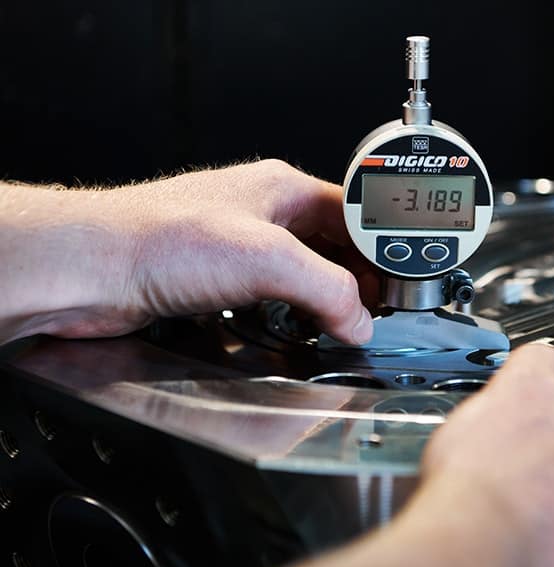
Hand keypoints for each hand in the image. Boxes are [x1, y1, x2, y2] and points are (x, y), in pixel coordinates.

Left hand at [0, 160, 375, 344]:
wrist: (91, 271)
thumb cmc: (159, 240)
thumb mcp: (266, 259)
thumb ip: (327, 289)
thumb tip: (360, 318)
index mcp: (282, 189)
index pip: (354, 214)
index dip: (382, 247)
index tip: (400, 281)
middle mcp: (264, 214)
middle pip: (333, 245)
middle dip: (359, 277)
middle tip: (378, 310)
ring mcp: (241, 247)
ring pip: (304, 271)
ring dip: (328, 297)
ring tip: (348, 322)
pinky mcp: (220, 280)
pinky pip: (274, 295)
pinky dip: (296, 312)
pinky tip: (302, 327)